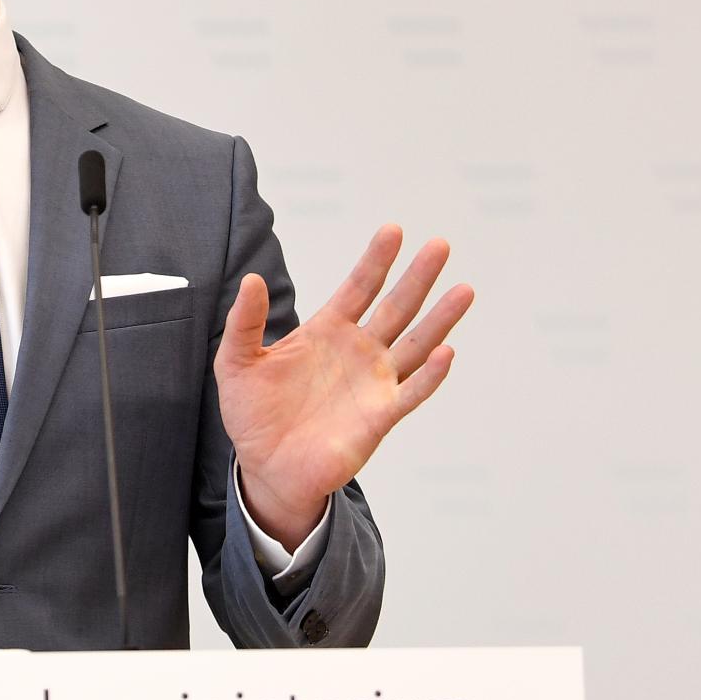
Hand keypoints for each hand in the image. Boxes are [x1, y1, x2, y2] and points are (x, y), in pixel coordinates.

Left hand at [215, 224, 473, 549]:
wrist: (264, 469)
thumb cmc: (252, 415)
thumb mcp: (237, 363)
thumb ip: (245, 322)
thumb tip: (252, 279)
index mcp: (327, 331)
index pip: (359, 287)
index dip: (376, 260)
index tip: (394, 230)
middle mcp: (358, 352)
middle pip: (396, 307)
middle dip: (417, 277)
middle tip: (440, 245)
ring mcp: (373, 384)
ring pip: (415, 345)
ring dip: (439, 320)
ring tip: (463, 290)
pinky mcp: (378, 418)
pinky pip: (410, 393)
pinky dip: (429, 376)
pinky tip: (445, 353)